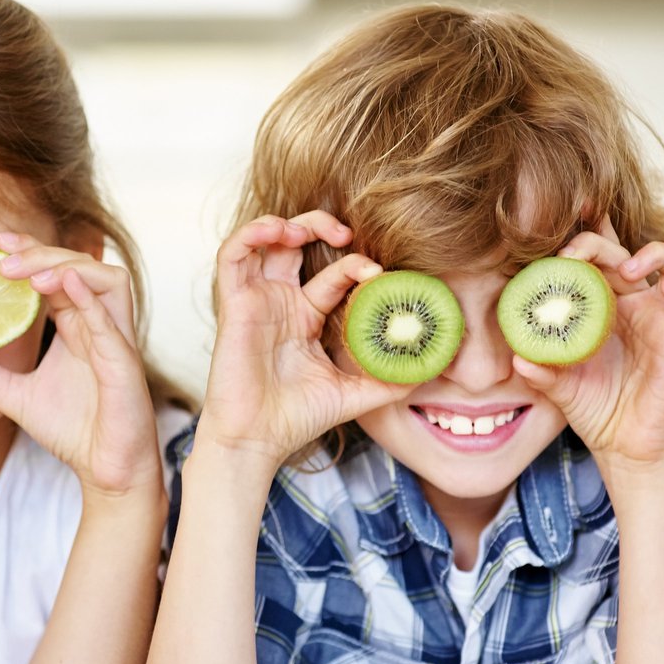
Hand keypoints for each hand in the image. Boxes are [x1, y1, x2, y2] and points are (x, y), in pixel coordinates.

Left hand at [0, 233, 159, 501]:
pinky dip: (90, 298)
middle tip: (1, 257)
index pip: (57, 273)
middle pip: (80, 266)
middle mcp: (101, 325)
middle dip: (41, 254)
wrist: (104, 469)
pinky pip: (112, 321)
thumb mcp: (16, 399)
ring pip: (107, 279)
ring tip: (30, 274)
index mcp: (79, 325)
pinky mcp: (125, 363)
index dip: (31, 252)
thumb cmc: (73, 429)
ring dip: (69, 268)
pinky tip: (63, 285)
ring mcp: (116, 340)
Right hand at [198, 211, 414, 464]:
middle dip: (322, 226)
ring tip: (308, 230)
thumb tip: (431, 369)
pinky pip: (232, 255)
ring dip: (288, 223)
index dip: (355, 264)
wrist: (258, 440)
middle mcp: (281, 302)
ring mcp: (256, 300)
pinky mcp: (233, 303)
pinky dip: (251, 234)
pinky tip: (276, 231)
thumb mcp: (355, 394)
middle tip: (346, 235)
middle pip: (297, 243)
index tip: (378, 273)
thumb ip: (390, 380)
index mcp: (306, 317)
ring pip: (265, 240)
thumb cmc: (296, 419)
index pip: (334, 274)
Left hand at [510, 216, 663, 470]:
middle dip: (603, 241)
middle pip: (631, 250)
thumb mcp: (559, 388)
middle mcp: (637, 305)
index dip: (591, 229)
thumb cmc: (595, 410)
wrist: (622, 450)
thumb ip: (541, 371)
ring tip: (629, 267)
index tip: (571, 209)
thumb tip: (518, 357)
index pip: (601, 255)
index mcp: (605, 306)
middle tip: (576, 254)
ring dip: (658, 254)